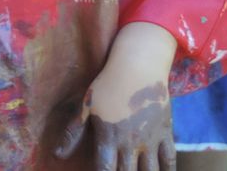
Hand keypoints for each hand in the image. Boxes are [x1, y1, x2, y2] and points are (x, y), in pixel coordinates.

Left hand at [54, 22, 176, 170]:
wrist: (138, 66)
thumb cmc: (107, 84)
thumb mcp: (86, 106)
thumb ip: (73, 133)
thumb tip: (57, 154)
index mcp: (108, 138)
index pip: (105, 170)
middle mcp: (130, 143)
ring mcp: (150, 140)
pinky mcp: (165, 133)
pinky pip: (170, 160)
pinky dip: (167, 170)